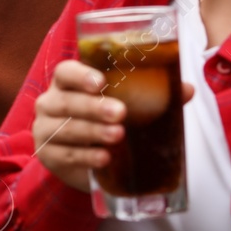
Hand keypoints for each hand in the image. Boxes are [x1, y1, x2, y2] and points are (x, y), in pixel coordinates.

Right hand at [32, 60, 192, 190]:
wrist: (87, 159)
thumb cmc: (105, 121)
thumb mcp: (126, 106)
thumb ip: (152, 96)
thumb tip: (186, 89)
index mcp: (67, 83)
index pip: (65, 72)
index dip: (80, 75)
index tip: (101, 82)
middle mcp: (50, 103)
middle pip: (66, 101)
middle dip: (93, 107)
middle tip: (120, 113)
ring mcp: (44, 129)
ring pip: (64, 128)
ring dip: (92, 132)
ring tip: (118, 136)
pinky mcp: (47, 154)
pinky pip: (64, 154)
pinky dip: (86, 156)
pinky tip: (104, 157)